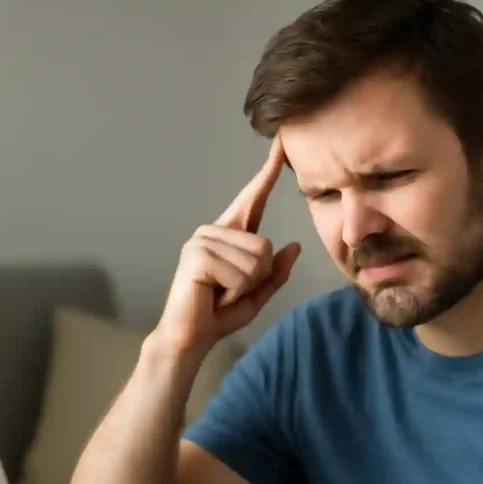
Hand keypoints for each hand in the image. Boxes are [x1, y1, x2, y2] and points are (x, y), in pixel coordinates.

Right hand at [157, 136, 300, 352]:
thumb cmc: (218, 315)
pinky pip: (240, 272)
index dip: (268, 173)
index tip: (281, 144)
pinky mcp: (197, 255)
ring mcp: (202, 240)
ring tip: (220, 293)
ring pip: (255, 259)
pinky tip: (213, 294)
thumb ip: (275, 272)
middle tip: (230, 291)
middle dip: (257, 278)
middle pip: (264, 246)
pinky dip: (233, 291)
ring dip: (245, 286)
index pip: (253, 199)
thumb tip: (293, 246)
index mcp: (228, 235)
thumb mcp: (256, 294)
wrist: (189, 339)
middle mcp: (213, 230)